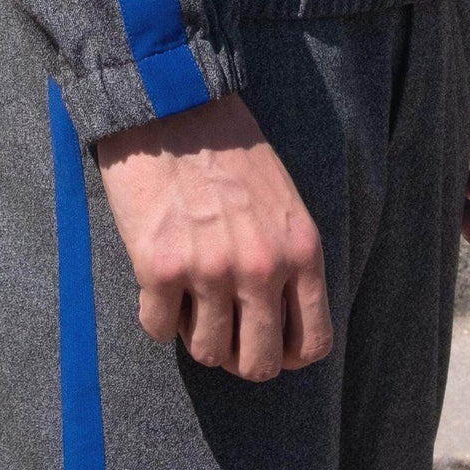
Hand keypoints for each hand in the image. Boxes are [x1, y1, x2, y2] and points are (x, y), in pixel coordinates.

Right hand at [96, 94, 332, 383]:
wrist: (174, 105)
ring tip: (188, 296)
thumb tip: (278, 323)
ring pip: (207, 353)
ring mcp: (211, 271)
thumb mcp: (285, 202)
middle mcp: (261, 268)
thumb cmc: (231, 150)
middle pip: (259, 364)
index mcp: (300, 252)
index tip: (264, 342)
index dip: (286, 355)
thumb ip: (289, 261)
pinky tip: (157, 282)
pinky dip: (157, 315)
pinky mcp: (160, 268)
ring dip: (195, 333)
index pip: (312, 344)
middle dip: (238, 356)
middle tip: (221, 329)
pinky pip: (159, 330)